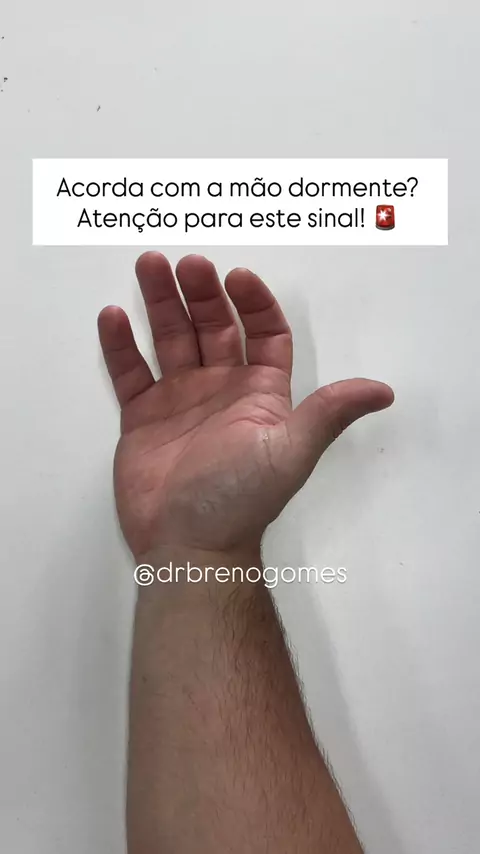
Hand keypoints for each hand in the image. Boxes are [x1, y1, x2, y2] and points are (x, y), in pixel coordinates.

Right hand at [98, 253, 392, 559]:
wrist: (189, 545)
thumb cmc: (241, 499)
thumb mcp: (290, 449)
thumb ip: (329, 411)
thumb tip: (383, 390)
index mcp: (260, 393)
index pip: (264, 333)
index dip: (254, 302)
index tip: (237, 277)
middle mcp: (221, 389)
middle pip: (214, 327)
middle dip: (201, 293)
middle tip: (185, 263)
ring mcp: (180, 400)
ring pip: (171, 339)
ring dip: (160, 303)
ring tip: (149, 267)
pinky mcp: (143, 417)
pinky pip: (131, 373)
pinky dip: (121, 346)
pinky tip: (114, 316)